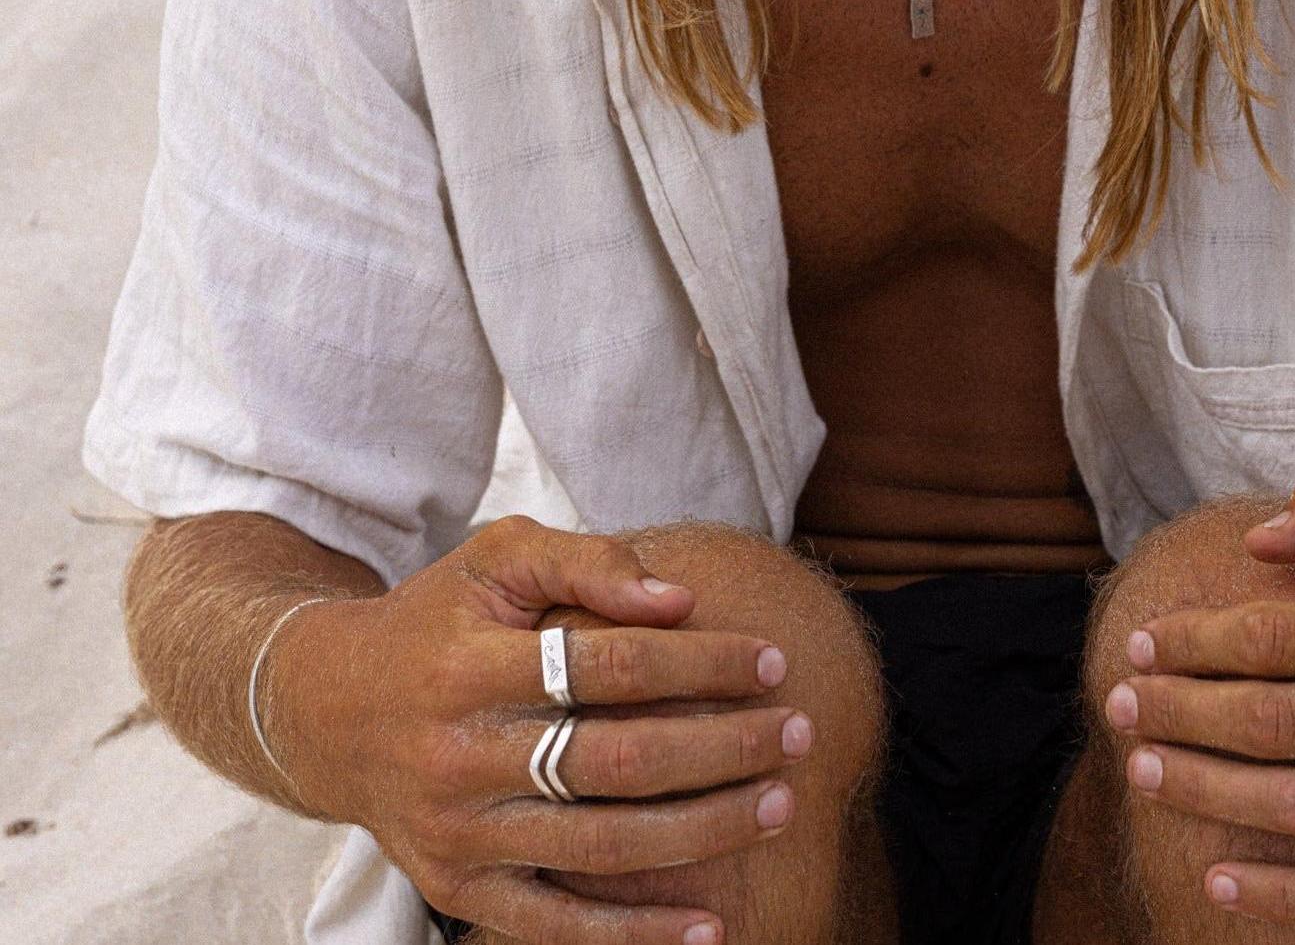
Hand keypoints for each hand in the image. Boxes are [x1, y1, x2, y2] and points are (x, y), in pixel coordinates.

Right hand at [266, 514, 811, 944]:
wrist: (325, 709)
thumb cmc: (437, 618)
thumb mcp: (498, 556)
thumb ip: (589, 561)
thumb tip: (680, 599)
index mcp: (471, 665)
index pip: (611, 665)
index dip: (701, 665)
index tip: (772, 661)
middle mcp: (460, 756)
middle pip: (617, 762)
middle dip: (723, 750)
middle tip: (801, 733)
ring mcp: (457, 834)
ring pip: (600, 847)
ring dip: (704, 832)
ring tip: (781, 806)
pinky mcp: (455, 890)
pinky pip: (554, 927)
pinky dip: (633, 937)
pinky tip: (708, 929)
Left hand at [1114, 453, 1294, 923]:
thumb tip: (1258, 541)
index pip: (1284, 637)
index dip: (1202, 639)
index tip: (1144, 640)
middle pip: (1279, 723)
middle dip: (1183, 713)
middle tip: (1118, 701)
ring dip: (1208, 793)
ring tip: (1140, 769)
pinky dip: (1289, 898)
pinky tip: (1218, 881)